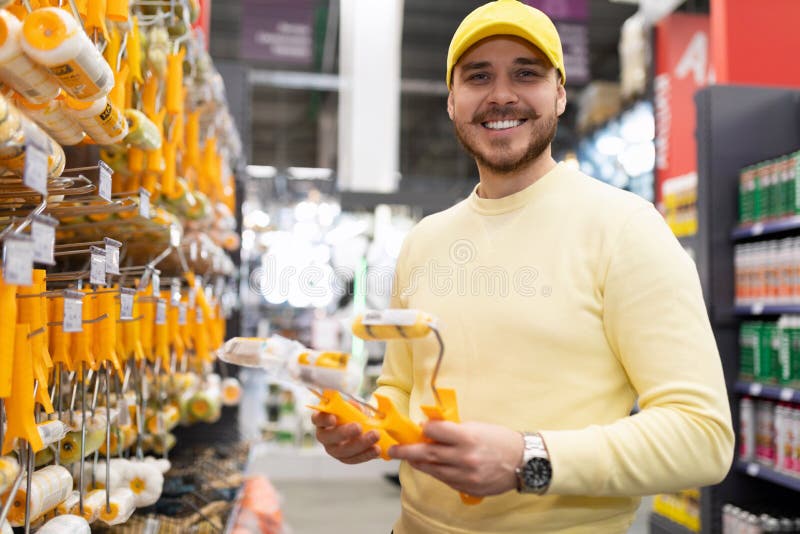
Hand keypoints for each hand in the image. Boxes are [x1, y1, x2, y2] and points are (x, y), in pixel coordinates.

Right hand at [311, 411, 380, 463]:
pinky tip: (376, 449)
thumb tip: (358, 410)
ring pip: (342, 451)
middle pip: (328, 437)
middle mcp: (324, 436)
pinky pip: (353, 459)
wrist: (362, 426)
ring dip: (360, 444)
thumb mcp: (353, 407)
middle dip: (344, 433)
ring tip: (375, 436)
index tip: (333, 418)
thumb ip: (354, 407)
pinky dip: (366, 454)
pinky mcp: (344, 458)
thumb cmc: (352, 414)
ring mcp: (333, 449)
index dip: (323, 419)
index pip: (317, 419)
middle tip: (359, 427)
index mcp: (323, 419)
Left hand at [388, 421, 522, 495]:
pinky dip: (436, 472)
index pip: (435, 431)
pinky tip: (432, 467)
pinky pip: (445, 480)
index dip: (425, 428)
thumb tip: (431, 430)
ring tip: (410, 458)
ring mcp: (466, 475)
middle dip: (406, 451)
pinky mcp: (468, 487)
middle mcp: (464, 457)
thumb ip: (454, 430)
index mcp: (467, 437)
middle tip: (393, 450)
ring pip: (433, 469)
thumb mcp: (477, 427)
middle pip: (427, 453)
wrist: (523, 461)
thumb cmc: (500, 440)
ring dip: (419, 463)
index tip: (419, 427)